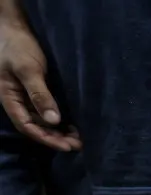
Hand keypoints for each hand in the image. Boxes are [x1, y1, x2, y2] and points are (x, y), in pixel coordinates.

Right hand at [0, 18, 80, 149]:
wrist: (15, 28)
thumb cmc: (17, 46)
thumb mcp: (28, 70)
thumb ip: (39, 95)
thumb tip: (54, 121)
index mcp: (9, 99)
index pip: (27, 126)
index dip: (46, 139)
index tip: (66, 146)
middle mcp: (17, 101)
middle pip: (35, 127)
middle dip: (55, 138)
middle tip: (77, 145)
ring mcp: (26, 97)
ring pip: (41, 121)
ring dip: (58, 132)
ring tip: (78, 138)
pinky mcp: (36, 91)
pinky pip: (46, 111)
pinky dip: (59, 120)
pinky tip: (73, 125)